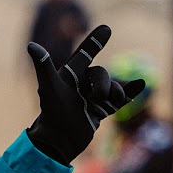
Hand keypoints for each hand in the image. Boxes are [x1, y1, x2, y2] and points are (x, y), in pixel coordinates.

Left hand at [25, 27, 142, 164]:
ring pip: (112, 87)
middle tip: (96, 96)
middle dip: (104, 83)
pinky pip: (118, 99)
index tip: (106, 29)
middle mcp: (81, 85)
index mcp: (69, 76)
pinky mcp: (100, 111)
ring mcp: (91, 99)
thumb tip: (31, 45)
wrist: (59, 143)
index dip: (94, 42)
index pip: (84, 54)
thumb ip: (43, 66)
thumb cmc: (52, 113)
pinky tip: (141, 84)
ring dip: (117, 91)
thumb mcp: (49, 88)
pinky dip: (130, 92)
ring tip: (114, 100)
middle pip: (101, 74)